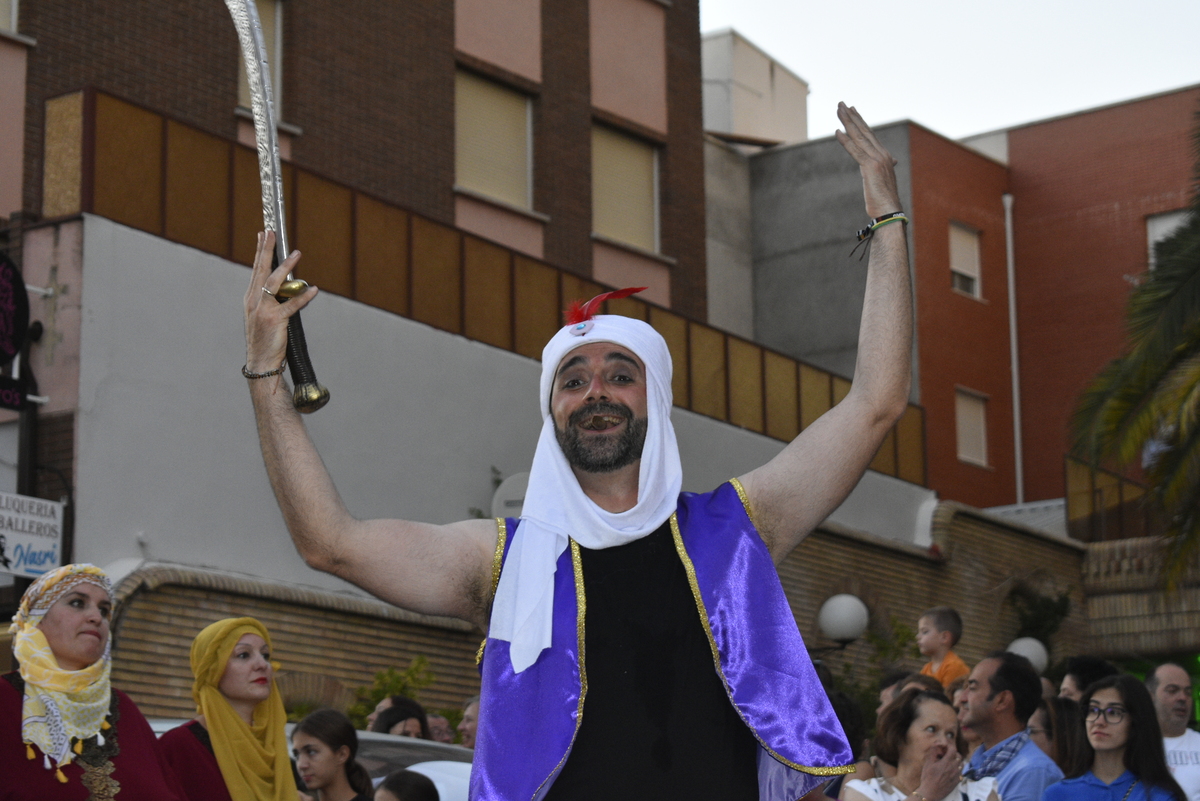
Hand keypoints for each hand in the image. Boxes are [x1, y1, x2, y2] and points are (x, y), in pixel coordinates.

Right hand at [243, 231, 317, 373]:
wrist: (261, 362)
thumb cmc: (265, 339)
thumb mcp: (263, 315)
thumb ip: (272, 299)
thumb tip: (289, 286)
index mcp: (251, 298)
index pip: (256, 269)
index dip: (259, 251)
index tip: (263, 235)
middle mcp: (254, 301)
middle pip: (261, 270)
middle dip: (266, 249)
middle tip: (271, 232)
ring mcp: (263, 310)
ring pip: (274, 282)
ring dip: (287, 267)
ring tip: (297, 254)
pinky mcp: (274, 320)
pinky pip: (292, 305)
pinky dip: (304, 297)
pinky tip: (313, 289)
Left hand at [834, 102, 902, 219]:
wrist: (889, 210)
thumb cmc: (884, 199)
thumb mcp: (881, 181)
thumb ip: (879, 170)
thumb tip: (885, 166)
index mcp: (884, 156)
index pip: (869, 134)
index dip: (860, 121)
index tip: (852, 110)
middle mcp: (882, 154)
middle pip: (864, 131)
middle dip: (852, 116)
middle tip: (842, 103)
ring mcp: (877, 159)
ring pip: (859, 137)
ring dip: (847, 122)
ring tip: (838, 110)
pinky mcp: (870, 167)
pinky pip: (855, 151)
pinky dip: (846, 141)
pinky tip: (837, 132)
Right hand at [915, 743, 962, 800]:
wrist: (930, 792)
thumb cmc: (928, 777)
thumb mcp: (928, 763)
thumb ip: (933, 751)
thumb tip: (937, 743)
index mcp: (946, 762)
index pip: (953, 749)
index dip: (950, 746)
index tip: (945, 746)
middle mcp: (954, 768)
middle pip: (958, 756)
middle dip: (953, 753)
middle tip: (946, 754)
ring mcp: (957, 775)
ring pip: (961, 764)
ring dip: (956, 761)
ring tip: (949, 762)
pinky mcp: (957, 781)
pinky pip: (961, 772)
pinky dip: (957, 769)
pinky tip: (950, 770)